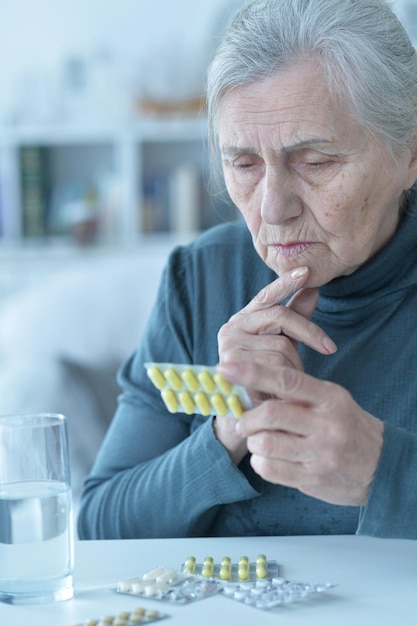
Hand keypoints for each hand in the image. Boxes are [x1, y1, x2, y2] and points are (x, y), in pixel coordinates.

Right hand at [217, 265, 335, 380]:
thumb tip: (313, 289)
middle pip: (280, 315)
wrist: (246, 418)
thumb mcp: (284, 346)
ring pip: (280, 343)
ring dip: (295, 364)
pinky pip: (274, 362)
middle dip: (309, 332)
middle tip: (329, 348)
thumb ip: (296, 319)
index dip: (286, 283)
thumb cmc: (268, 380)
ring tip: (289, 381)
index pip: (267, 295)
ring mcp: (229, 344)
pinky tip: (280, 388)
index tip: (306, 272)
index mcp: (244, 319)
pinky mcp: (231, 363)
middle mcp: (232, 326)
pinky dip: (285, 375)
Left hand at [217, 360, 383, 505]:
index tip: (226, 368)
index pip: (287, 380)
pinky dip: (259, 462)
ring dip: (253, 441)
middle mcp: (327, 424)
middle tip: (241, 421)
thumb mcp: (332, 400)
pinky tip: (267, 458)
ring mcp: (321, 454)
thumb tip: (251, 382)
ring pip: (266, 443)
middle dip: (246, 417)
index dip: (253, 372)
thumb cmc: (347, 425)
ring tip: (258, 440)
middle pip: (271, 414)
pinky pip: (270, 469)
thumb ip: (299, 393)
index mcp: (330, 398)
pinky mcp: (313, 478)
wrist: (382, 465)